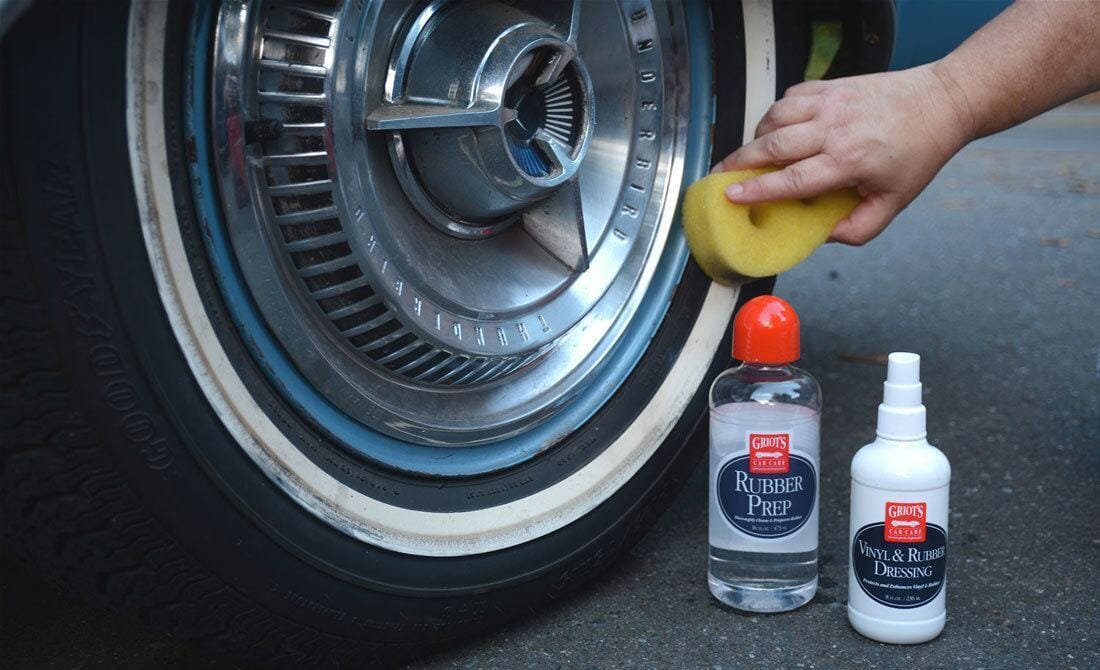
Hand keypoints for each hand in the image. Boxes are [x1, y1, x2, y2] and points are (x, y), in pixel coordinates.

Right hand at [711, 64, 972, 244]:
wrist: (940, 102)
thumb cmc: (917, 154)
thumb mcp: (894, 203)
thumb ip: (857, 229)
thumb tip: (821, 236)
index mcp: (849, 160)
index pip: (792, 179)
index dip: (757, 190)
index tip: (729, 196)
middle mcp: (835, 128)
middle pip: (773, 145)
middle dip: (740, 162)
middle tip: (718, 177)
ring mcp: (830, 102)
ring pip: (775, 117)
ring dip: (755, 138)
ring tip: (747, 156)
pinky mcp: (829, 86)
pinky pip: (788, 99)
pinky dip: (774, 115)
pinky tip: (775, 131)